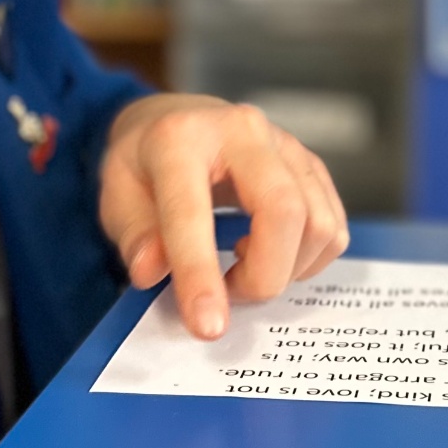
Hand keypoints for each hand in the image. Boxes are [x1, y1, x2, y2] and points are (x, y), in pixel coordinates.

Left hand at [99, 94, 349, 339]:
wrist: (176, 121)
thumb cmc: (144, 164)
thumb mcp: (115, 194)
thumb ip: (133, 234)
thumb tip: (151, 271)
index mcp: (181, 138)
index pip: (194, 211)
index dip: (200, 273)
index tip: (207, 327)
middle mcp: (242, 130)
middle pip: (284, 210)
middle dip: (264, 275)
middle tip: (229, 294)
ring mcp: (285, 144)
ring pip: (318, 222)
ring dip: (287, 269)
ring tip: (243, 268)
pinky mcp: (311, 164)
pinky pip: (333, 224)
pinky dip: (308, 258)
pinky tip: (269, 252)